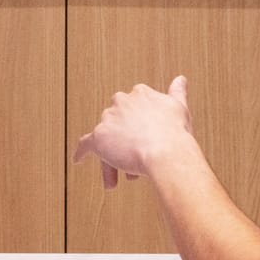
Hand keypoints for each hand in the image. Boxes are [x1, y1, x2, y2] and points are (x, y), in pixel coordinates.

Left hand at [71, 75, 195, 189]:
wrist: (166, 151)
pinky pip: (85, 144)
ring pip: (107, 139)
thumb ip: (177, 92)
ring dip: (112, 158)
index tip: (145, 140)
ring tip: (117, 180)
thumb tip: (180, 79)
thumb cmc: (176, 133)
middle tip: (134, 162)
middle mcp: (121, 101)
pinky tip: (78, 159)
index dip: (139, 129)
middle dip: (126, 144)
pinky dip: (81, 152)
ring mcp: (109, 118)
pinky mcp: (99, 136)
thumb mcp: (178, 108)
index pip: (134, 110)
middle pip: (119, 126)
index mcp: (140, 93)